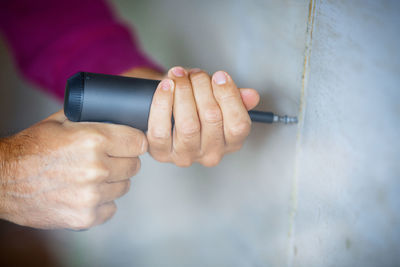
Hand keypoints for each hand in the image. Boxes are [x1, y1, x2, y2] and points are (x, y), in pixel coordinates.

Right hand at [0, 110, 146, 229]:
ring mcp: (92, 195)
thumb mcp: (62, 120)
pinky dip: (103, 202)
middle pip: (134, 166)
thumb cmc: (32, 147)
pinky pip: (112, 208)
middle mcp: (97, 168)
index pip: (139, 143)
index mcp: (94, 139)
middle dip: (123, 161)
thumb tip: (119, 114)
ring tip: (92, 176)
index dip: (134, 142)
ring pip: (124, 187)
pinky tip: (86, 193)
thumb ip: (93, 117)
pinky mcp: (86, 217)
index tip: (129, 144)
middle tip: (106, 159)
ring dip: (113, 182)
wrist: (3, 180)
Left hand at [146, 66, 259, 166]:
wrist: (167, 115)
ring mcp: (185, 156)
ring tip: (179, 76)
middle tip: (196, 74)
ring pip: (188, 124)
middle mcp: (211, 154)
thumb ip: (236, 98)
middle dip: (202, 87)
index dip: (229, 96)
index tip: (219, 75)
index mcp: (231, 142)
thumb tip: (251, 96)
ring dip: (183, 92)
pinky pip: (160, 129)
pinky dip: (162, 102)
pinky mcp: (161, 153)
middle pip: (212, 118)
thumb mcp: (219, 100)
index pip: (239, 125)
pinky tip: (166, 86)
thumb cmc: (196, 107)